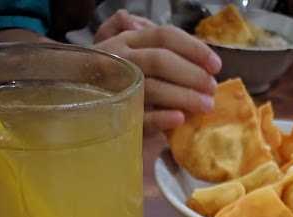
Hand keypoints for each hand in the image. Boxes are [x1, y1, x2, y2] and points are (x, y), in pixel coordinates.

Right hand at [94, 15, 221, 131]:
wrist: (76, 100)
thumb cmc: (112, 75)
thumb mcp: (126, 50)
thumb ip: (146, 40)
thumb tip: (142, 22)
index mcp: (129, 41)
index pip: (165, 36)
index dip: (194, 48)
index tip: (216, 65)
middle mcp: (123, 60)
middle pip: (161, 60)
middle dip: (192, 74)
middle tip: (212, 89)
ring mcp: (118, 88)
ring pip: (152, 88)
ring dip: (184, 96)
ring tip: (206, 106)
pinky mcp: (117, 116)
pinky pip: (141, 117)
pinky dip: (161, 118)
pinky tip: (180, 119)